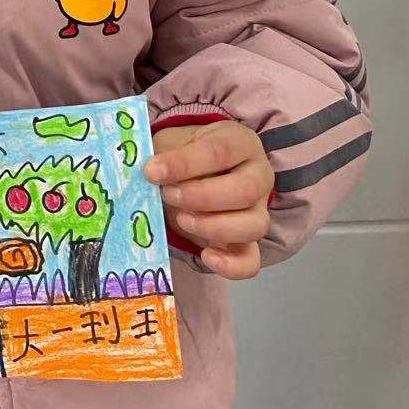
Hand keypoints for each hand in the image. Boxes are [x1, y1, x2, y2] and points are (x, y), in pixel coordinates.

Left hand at [143, 121, 273, 278]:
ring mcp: (259, 210)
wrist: (193, 171)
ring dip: (213, 227)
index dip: (184, 164)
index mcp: (240, 142)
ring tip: (181, 219)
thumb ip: (163, 156)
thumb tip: (149, 173)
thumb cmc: (184, 153)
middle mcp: (258, 175)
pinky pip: (252, 260)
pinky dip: (231, 265)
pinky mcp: (249, 241)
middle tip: (167, 195)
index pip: (219, 151)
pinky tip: (206, 256)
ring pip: (253, 225)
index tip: (151, 172)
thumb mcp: (174, 143)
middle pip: (245, 190)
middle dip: (201, 197)